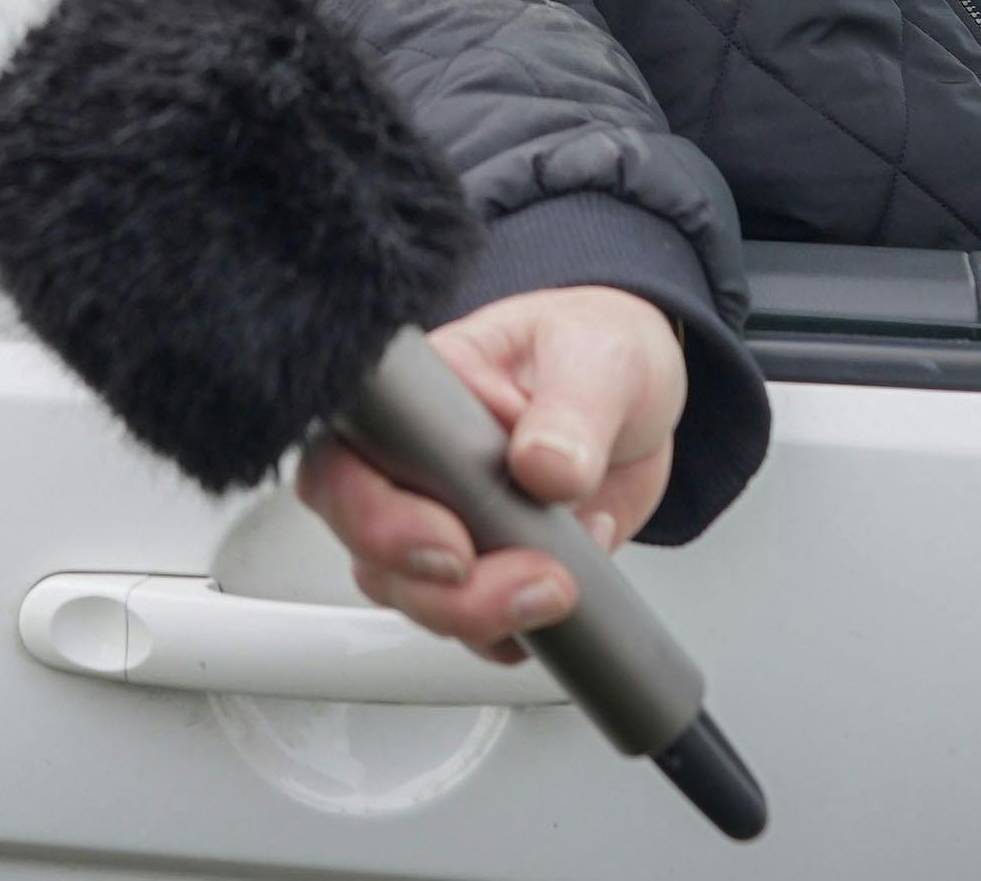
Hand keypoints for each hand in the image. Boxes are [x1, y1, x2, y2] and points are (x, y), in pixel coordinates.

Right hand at [292, 285, 683, 664]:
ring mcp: (444, 525)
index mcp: (408, 401)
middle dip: (443, 593)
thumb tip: (544, 465)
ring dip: (486, 616)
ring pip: (417, 600)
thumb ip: (571, 409)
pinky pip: (477, 630)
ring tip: (562, 583)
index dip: (378, 520)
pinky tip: (575, 582)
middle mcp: (409, 469)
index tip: (453, 547)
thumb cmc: (592, 350)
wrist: (637, 400)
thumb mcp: (597, 359)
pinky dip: (523, 629)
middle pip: (372, 554)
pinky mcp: (487, 571)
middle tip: (530, 583)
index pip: (343, 464)